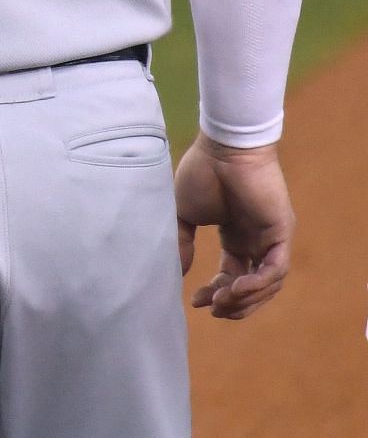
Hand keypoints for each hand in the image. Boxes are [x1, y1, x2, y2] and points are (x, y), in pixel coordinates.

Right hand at [174, 134, 293, 319]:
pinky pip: (275, 269)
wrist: (222, 148)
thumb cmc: (202, 172)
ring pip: (267, 284)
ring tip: (222, 301)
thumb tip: (177, 271)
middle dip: (233, 303)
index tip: (196, 301)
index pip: (232, 275)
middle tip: (212, 308)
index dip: (215, 292)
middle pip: (252, 286)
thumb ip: (182, 242)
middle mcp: (256, 241)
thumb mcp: (184, 213)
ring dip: (245, 299)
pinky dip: (258, 284)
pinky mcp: (281, 233)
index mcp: (236, 236)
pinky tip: (236, 288)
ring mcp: (271, 238)